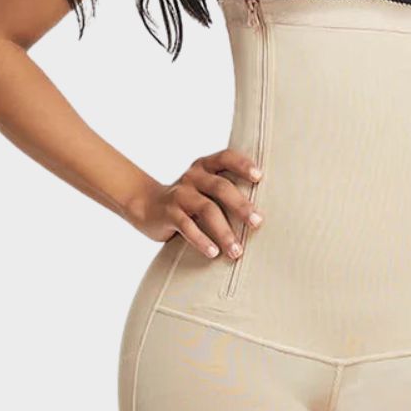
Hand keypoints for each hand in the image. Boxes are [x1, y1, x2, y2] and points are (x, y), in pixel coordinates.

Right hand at [126, 148, 263, 257]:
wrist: (146, 205)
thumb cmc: (189, 199)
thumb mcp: (205, 188)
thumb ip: (227, 192)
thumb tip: (263, 214)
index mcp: (205, 166)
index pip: (226, 158)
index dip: (242, 165)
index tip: (260, 177)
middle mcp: (193, 176)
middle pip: (220, 187)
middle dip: (241, 205)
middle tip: (258, 222)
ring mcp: (180, 194)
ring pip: (206, 209)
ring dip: (224, 231)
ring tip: (237, 251)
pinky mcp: (168, 213)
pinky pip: (186, 226)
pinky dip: (201, 240)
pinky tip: (213, 253)